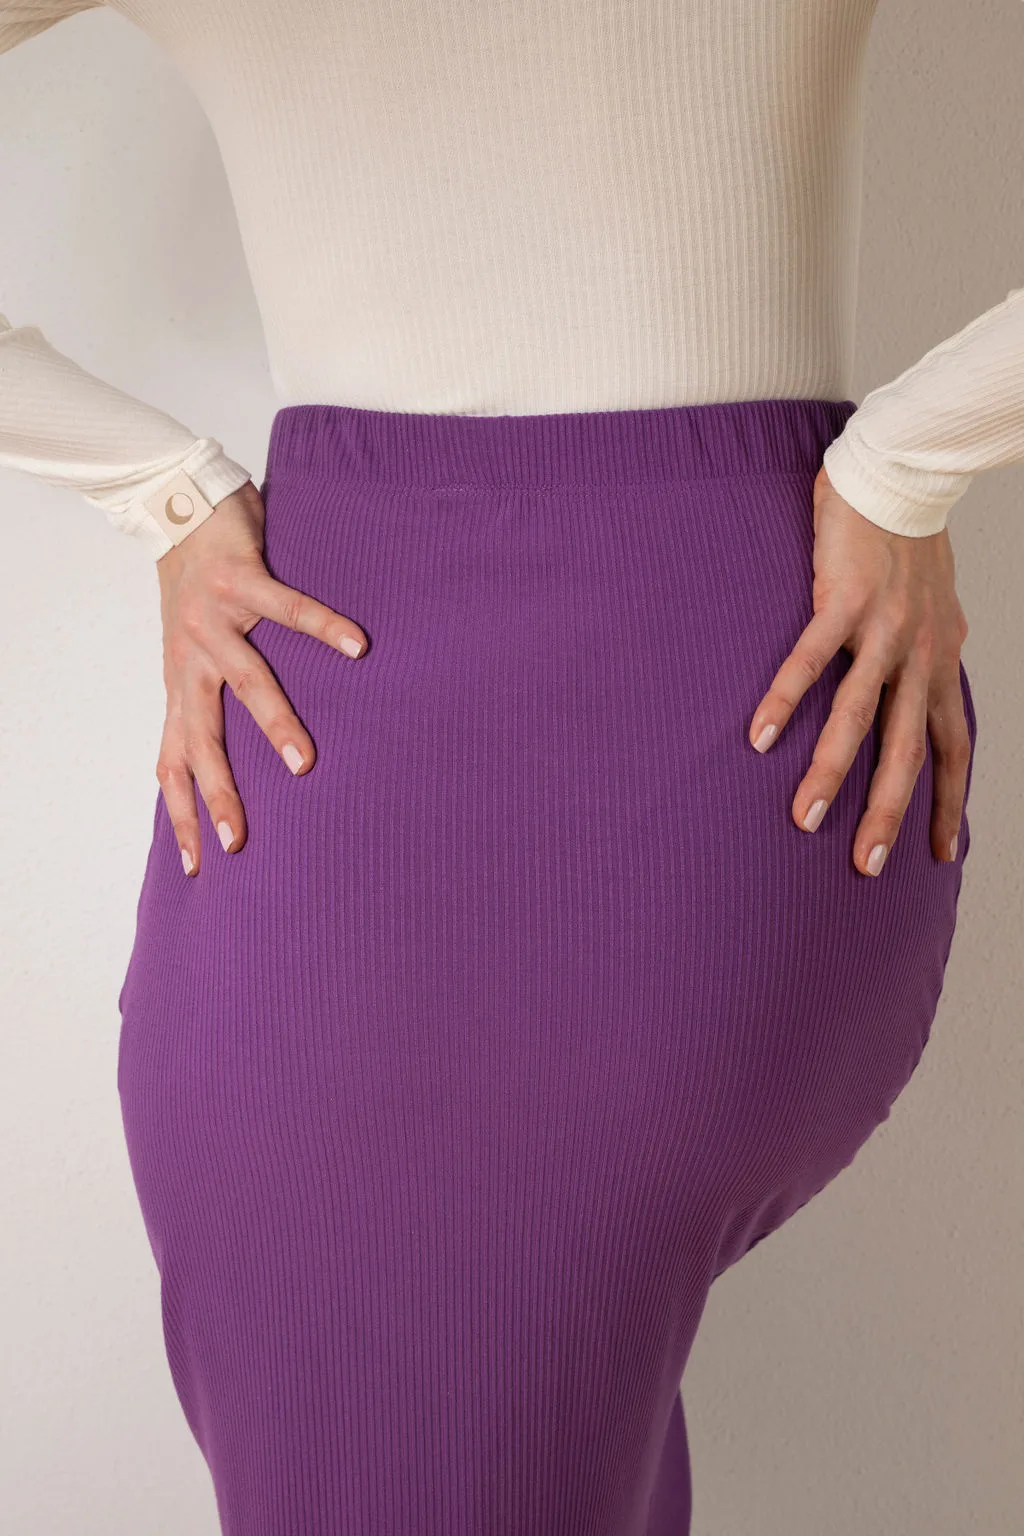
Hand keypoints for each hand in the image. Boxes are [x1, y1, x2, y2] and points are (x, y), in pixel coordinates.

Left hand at [154, 479, 367, 875]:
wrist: (171, 502)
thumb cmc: (193, 587)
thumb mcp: (189, 652)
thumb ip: (207, 695)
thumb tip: (237, 752)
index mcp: (182, 683)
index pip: (173, 762)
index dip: (180, 813)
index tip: (196, 865)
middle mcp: (190, 659)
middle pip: (201, 739)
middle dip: (219, 792)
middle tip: (240, 839)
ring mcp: (212, 620)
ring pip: (244, 681)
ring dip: (274, 723)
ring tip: (303, 763)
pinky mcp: (238, 578)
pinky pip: (286, 607)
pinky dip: (322, 627)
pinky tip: (356, 646)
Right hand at [747, 464, 971, 876]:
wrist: (900, 480)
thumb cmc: (908, 545)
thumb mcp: (934, 611)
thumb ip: (925, 657)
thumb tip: (918, 693)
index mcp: (942, 661)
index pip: (953, 747)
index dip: (951, 802)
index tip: (942, 853)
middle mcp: (920, 654)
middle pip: (908, 751)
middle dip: (888, 813)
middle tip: (866, 867)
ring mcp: (883, 629)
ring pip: (859, 715)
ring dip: (832, 771)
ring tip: (805, 819)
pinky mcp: (844, 601)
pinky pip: (812, 660)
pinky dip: (785, 698)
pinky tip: (760, 736)